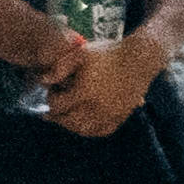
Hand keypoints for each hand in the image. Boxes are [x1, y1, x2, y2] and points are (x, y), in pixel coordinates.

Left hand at [33, 29, 153, 142]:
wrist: (141, 58)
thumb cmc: (109, 52)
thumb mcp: (81, 53)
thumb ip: (59, 67)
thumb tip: (42, 81)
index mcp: (85, 91)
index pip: (58, 105)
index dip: (50, 100)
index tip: (52, 92)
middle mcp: (97, 107)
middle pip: (69, 121)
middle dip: (57, 117)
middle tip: (51, 112)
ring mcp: (111, 113)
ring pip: (85, 129)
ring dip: (72, 126)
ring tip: (67, 119)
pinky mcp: (122, 115)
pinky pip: (103, 130)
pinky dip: (91, 130)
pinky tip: (86, 124)